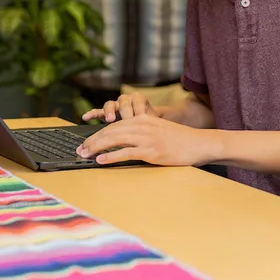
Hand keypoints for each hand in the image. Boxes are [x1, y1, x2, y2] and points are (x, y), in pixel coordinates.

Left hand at [76, 114, 217, 166]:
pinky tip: (101, 161)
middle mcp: (143, 125)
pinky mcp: (152, 151)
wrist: (199, 143)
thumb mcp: (158, 130)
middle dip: (92, 141)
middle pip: (110, 131)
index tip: (86, 142)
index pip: (114, 125)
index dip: (98, 134)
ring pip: (114, 140)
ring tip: (85, 155)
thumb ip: (141, 132)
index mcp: (143, 118)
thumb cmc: (180, 140)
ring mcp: (147, 138)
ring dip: (96, 148)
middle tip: (80, 150)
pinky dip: (111, 157)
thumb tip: (122, 142)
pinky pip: (126, 153)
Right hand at [81, 91, 155, 123]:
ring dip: (110, 111)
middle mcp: (126, 100)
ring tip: (110, 119)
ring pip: (110, 105)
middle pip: (123, 102)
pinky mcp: (107, 114)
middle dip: (124, 111)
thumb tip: (154, 124)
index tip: (142, 116)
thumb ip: (151, 123)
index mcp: (139, 99)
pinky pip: (98, 112)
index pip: (138, 100)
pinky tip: (86, 117)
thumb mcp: (152, 123)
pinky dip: (93, 114)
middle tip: (127, 119)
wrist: (145, 125)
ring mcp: (115, 106)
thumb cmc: (150, 124)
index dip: (139, 108)